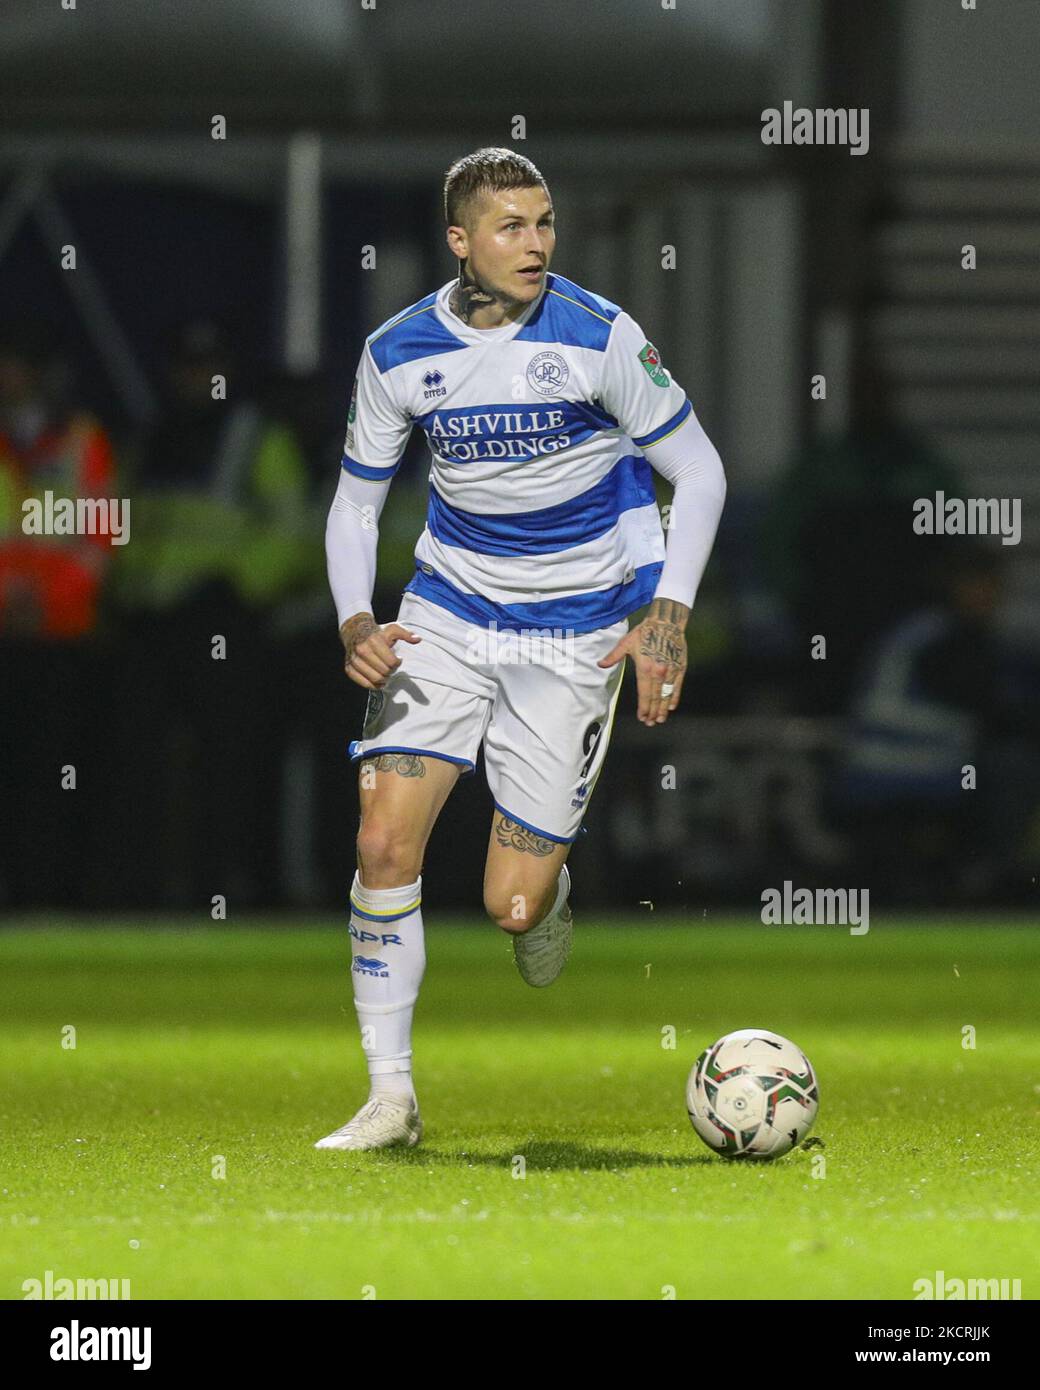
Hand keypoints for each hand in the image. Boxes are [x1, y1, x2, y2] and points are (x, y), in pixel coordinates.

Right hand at [339, 612, 420, 688]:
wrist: (355, 631)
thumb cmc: (376, 632)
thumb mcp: (392, 628)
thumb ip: (406, 634)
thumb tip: (417, 639)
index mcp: (374, 641)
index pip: (392, 662)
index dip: (398, 663)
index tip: (397, 660)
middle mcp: (362, 650)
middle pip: (384, 672)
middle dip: (391, 671)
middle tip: (391, 667)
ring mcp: (354, 660)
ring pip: (374, 679)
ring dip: (383, 679)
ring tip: (385, 673)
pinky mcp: (349, 668)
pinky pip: (363, 683)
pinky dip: (372, 686)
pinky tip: (378, 682)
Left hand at [598, 596, 688, 725]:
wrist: (667, 622)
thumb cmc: (645, 632)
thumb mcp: (626, 643)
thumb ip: (613, 656)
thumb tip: (600, 664)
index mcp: (644, 668)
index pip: (643, 694)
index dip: (643, 708)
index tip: (642, 717)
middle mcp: (658, 672)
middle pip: (655, 698)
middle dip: (653, 712)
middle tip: (650, 723)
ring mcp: (670, 671)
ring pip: (667, 695)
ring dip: (663, 709)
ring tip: (660, 719)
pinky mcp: (680, 668)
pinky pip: (678, 687)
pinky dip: (675, 697)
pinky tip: (672, 706)